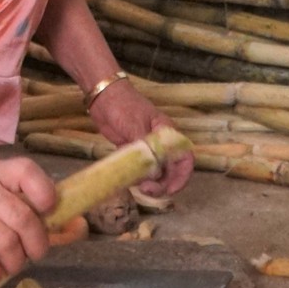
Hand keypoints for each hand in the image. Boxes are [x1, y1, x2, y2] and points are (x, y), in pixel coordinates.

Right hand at [0, 156, 57, 283]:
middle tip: (32, 254)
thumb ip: (12, 198)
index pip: (28, 173)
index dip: (46, 195)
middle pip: (24, 218)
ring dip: (14, 262)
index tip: (48, 214)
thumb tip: (64, 224)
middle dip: (37, 244)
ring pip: (5, 241)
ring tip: (8, 267)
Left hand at [87, 80, 191, 195]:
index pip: (185, 157)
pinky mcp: (134, 152)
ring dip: (151, 183)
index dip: (182, 176)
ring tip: (138, 188)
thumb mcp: (135, 126)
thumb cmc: (123, 105)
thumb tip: (155, 175)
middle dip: (163, 184)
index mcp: (168, 133)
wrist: (103, 97)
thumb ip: (146, 149)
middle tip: (148, 190)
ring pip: (156, 172)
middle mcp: (161, 143)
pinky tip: (131, 183)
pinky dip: (139, 178)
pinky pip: (141, 170)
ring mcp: (148, 148)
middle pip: (171, 169)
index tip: (170, 189)